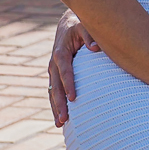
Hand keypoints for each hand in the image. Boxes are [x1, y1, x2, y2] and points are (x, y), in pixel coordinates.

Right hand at [48, 9, 99, 126]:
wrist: (68, 25)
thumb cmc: (80, 26)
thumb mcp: (85, 26)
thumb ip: (90, 35)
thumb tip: (95, 47)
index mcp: (61, 52)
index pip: (65, 71)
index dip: (69, 84)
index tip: (73, 98)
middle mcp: (54, 64)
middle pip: (56, 86)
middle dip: (59, 103)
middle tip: (64, 119)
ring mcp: (53, 71)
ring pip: (53, 92)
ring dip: (56, 108)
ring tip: (60, 124)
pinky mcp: (56, 75)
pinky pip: (55, 91)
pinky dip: (56, 104)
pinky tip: (61, 118)